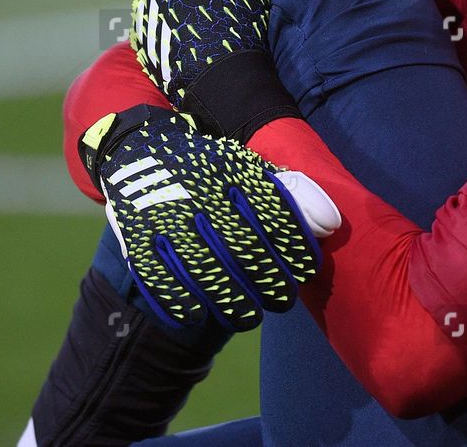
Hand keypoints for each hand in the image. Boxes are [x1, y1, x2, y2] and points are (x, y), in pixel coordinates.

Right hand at [80, 105, 339, 330]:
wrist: (138, 150)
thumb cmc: (207, 168)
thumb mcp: (249, 167)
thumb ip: (293, 192)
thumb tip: (331, 223)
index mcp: (232, 170)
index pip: (274, 213)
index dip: (295, 247)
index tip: (306, 269)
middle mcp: (200, 190)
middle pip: (243, 249)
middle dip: (269, 281)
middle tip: (282, 299)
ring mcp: (165, 213)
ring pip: (204, 269)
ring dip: (231, 301)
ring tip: (248, 316)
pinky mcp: (135, 234)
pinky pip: (158, 276)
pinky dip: (179, 301)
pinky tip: (197, 314)